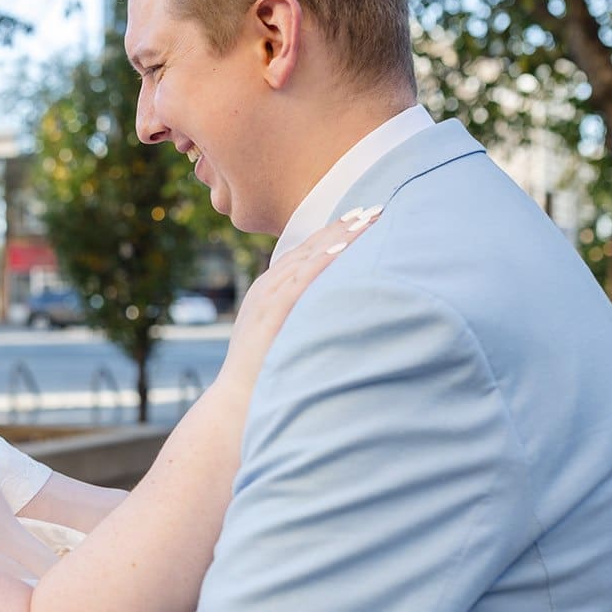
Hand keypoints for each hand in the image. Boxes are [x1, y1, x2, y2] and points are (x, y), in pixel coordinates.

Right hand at [216, 207, 381, 394]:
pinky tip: (345, 246)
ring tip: (368, 219)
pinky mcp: (272, 312)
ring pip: (309, 256)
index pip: (306, 252)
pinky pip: (302, 278)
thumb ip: (301, 319)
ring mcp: (268, 298)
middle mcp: (267, 287)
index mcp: (269, 291)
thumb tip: (331, 314)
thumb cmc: (263, 377)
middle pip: (310, 246)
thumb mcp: (281, 338)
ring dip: (340, 236)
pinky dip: (324, 260)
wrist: (236, 404)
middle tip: (375, 207)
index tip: (361, 216)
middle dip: (343, 226)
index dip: (334, 232)